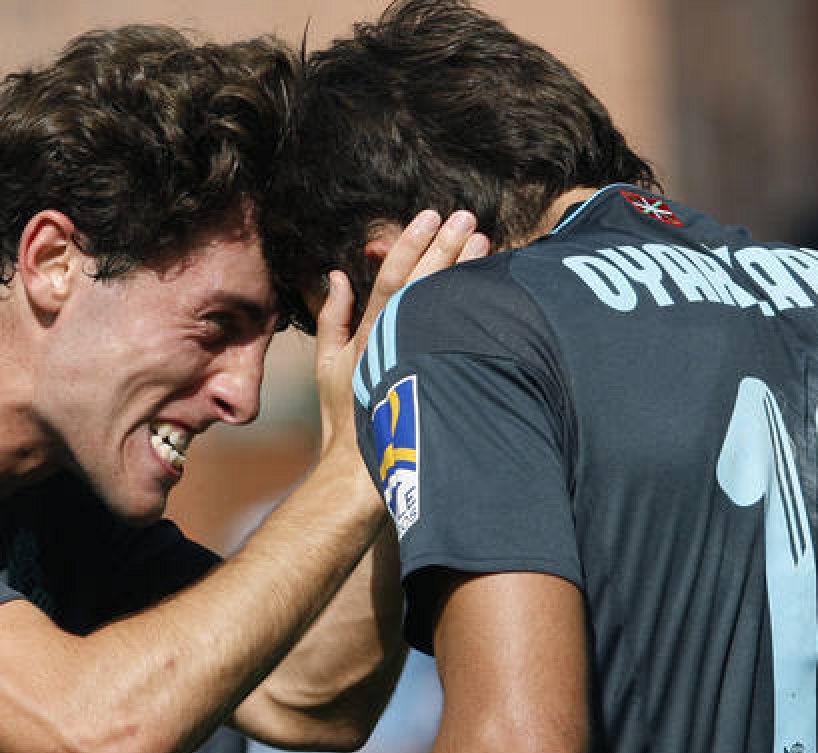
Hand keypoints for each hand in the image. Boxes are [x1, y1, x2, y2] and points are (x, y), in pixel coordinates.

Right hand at [313, 210, 489, 455]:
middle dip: (444, 247)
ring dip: (463, 272)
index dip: (410, 246)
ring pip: (442, 308)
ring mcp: (414, 362)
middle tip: (466, 217)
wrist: (362, 470)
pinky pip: (456, 339)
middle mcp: (391, 343)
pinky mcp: (434, 382)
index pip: (391, 280)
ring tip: (484, 241)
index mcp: (367, 334)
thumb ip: (333, 317)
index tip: (429, 216)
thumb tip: (336, 275)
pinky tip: (489, 289)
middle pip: (422, 286)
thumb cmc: (347, 417)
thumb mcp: (328, 364)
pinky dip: (471, 311)